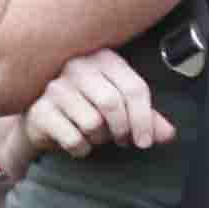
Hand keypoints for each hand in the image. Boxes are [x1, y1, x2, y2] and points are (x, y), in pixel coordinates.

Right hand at [18, 46, 173, 160]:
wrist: (41, 120)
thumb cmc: (86, 109)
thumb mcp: (120, 108)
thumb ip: (146, 118)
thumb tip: (169, 134)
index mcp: (103, 58)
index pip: (134, 88)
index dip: (145, 119)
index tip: (145, 141)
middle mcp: (77, 67)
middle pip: (112, 104)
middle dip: (122, 130)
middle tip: (123, 140)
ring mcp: (54, 88)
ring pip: (92, 123)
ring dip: (99, 139)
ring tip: (95, 136)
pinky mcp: (39, 111)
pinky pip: (72, 138)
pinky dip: (80, 149)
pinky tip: (77, 143)